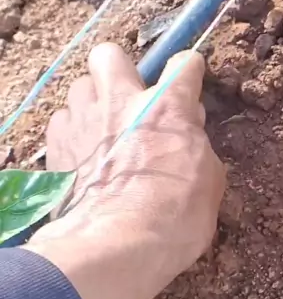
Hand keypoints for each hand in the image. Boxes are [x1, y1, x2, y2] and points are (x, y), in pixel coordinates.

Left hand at [28, 43, 224, 298]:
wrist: (117, 244)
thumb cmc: (175, 216)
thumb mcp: (209, 180)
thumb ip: (196, 145)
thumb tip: (187, 131)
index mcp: (168, 107)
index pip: (184, 64)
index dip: (188, 72)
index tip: (188, 84)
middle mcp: (122, 101)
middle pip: (110, 55)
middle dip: (120, 70)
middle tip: (130, 100)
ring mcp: (84, 119)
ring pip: (81, 87)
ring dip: (93, 104)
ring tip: (103, 133)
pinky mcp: (57, 144)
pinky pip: (62, 121)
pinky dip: (73, 133)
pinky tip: (84, 156)